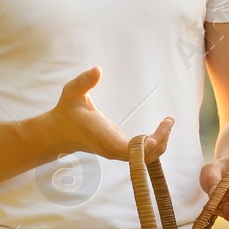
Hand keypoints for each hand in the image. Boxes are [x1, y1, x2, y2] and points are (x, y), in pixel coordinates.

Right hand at [52, 67, 172, 162]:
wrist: (59, 133)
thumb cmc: (67, 110)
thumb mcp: (72, 92)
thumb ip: (84, 81)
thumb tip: (97, 69)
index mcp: (101, 135)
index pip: (123, 148)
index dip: (140, 147)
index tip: (155, 138)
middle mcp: (110, 148)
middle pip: (141, 156)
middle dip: (159, 140)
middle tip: (169, 120)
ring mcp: (116, 153)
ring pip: (145, 158)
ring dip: (160, 143)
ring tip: (168, 123)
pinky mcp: (120, 152)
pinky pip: (142, 155)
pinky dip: (155, 145)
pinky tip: (162, 130)